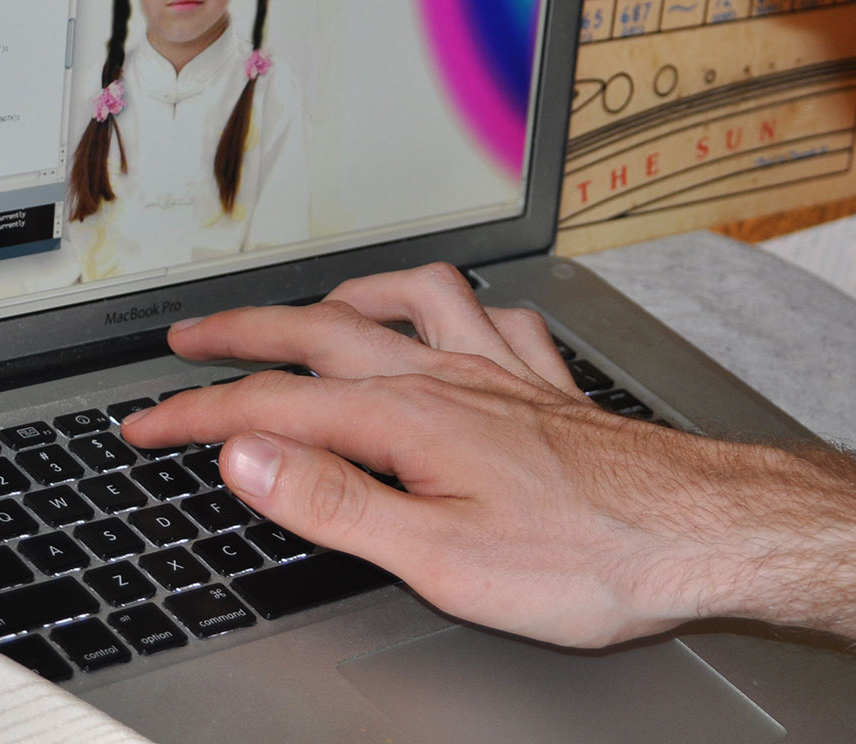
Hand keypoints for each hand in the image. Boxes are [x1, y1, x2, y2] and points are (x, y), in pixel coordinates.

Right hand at [121, 263, 855, 737]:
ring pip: (405, 303)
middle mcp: (448, 377)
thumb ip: (334, 501)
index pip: (271, 406)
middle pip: (320, 333)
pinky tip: (456, 320)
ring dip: (342, 298)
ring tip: (308, 307)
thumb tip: (245, 455)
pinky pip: (493, 318)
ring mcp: (501, 373)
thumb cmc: (591, 556)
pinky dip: (457, 308)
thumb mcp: (439, 557)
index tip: (144, 427)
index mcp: (406, 419)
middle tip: (186, 340)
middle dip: (242, 334)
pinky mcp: (548, 388)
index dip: (195, 415)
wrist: (712, 532)